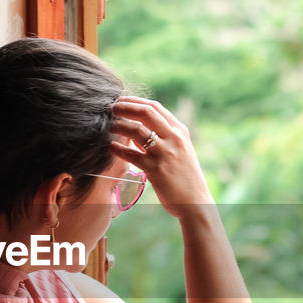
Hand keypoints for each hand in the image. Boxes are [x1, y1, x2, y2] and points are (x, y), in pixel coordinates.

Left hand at [109, 96, 214, 219]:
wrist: (195, 202)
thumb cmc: (185, 177)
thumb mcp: (179, 151)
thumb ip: (162, 138)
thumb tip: (137, 128)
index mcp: (180, 131)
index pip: (155, 107)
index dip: (135, 101)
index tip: (121, 101)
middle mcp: (174, 138)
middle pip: (146, 112)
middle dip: (125, 107)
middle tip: (110, 108)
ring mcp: (165, 153)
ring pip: (137, 130)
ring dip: (119, 125)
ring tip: (107, 126)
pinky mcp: (156, 169)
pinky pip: (131, 154)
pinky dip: (118, 149)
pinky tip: (109, 147)